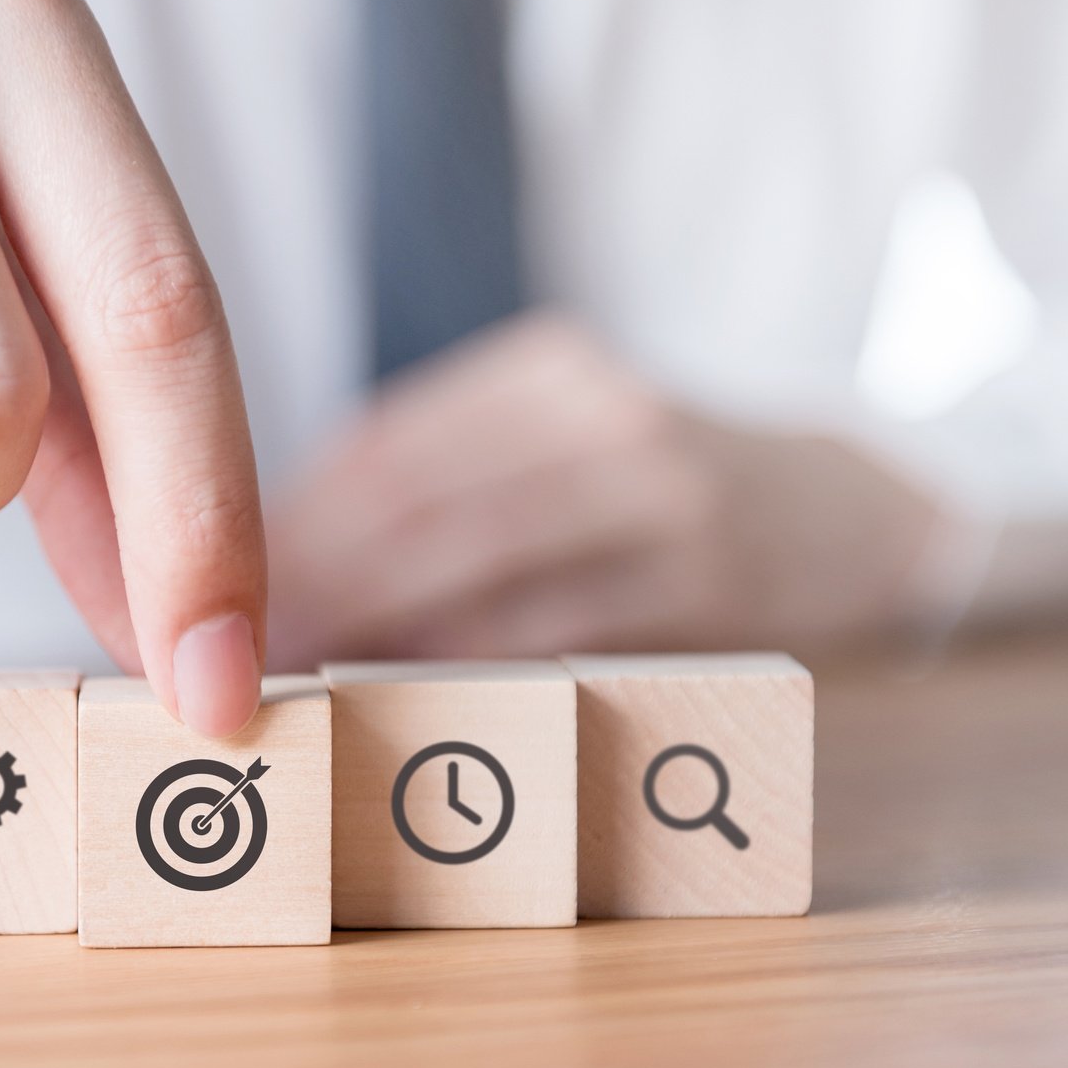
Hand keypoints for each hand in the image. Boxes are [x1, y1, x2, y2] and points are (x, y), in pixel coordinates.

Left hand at [268, 313, 946, 663]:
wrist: (870, 511)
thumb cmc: (675, 498)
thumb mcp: (568, 449)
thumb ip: (448, 489)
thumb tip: (281, 571)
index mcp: (545, 369)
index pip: (381, 444)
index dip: (284, 522)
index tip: (198, 585)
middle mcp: (597, 410)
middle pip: (411, 497)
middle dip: (302, 580)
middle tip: (213, 650)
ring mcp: (658, 486)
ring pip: (472, 561)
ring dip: (363, 628)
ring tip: (279, 683)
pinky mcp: (705, 572)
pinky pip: (553, 626)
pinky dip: (464, 663)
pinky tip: (397, 698)